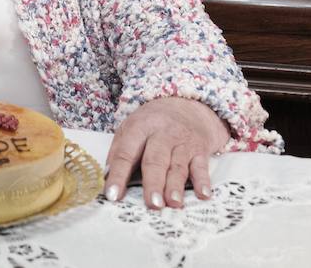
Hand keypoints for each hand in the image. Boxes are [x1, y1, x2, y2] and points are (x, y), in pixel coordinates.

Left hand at [104, 97, 230, 209]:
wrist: (186, 105)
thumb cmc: (152, 123)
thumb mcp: (130, 128)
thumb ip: (118, 152)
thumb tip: (107, 179)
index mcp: (139, 128)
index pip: (125, 153)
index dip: (118, 175)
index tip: (113, 195)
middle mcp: (162, 134)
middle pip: (155, 160)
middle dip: (153, 183)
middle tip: (152, 204)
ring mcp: (182, 142)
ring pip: (177, 165)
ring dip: (176, 186)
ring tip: (173, 203)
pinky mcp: (199, 150)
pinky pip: (201, 166)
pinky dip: (203, 181)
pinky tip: (203, 194)